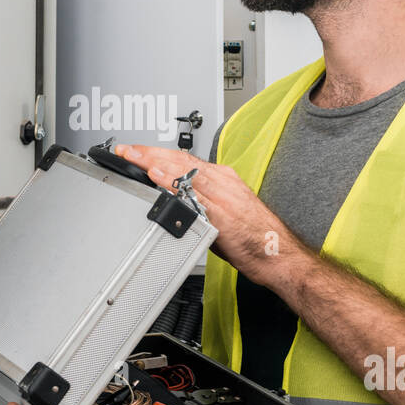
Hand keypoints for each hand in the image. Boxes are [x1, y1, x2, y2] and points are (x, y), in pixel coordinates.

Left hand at [112, 143, 295, 287]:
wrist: (278, 254)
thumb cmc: (255, 236)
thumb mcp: (224, 211)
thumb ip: (199, 201)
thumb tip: (174, 198)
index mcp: (224, 179)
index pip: (184, 159)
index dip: (158, 153)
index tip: (137, 150)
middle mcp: (223, 183)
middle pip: (181, 160)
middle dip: (150, 153)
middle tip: (126, 149)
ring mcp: (223, 198)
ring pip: (185, 172)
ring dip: (156, 163)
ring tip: (134, 157)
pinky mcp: (223, 216)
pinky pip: (194, 196)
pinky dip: (175, 185)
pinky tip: (158, 179)